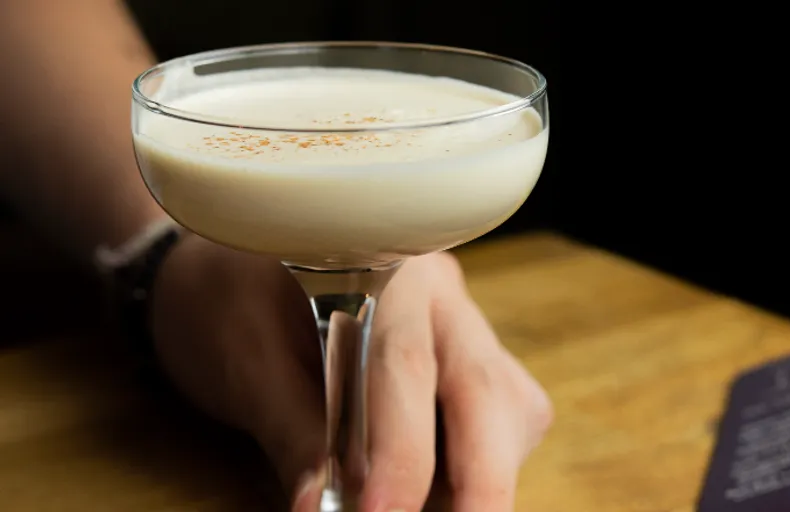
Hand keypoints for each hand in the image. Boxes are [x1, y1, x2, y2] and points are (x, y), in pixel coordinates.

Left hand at [151, 234, 552, 510]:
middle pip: (484, 386)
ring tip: (439, 508)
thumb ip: (291, 432)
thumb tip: (320, 508)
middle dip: (481, 475)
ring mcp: (460, 323)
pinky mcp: (467, 357)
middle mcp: (436, 293)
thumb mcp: (243, 364)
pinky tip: (443, 481)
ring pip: (509, 403)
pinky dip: (485, 458)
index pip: (404, 364)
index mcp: (379, 269)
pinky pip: (505, 412)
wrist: (228, 275)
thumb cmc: (228, 305)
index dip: (401, 451)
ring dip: (487, 469)